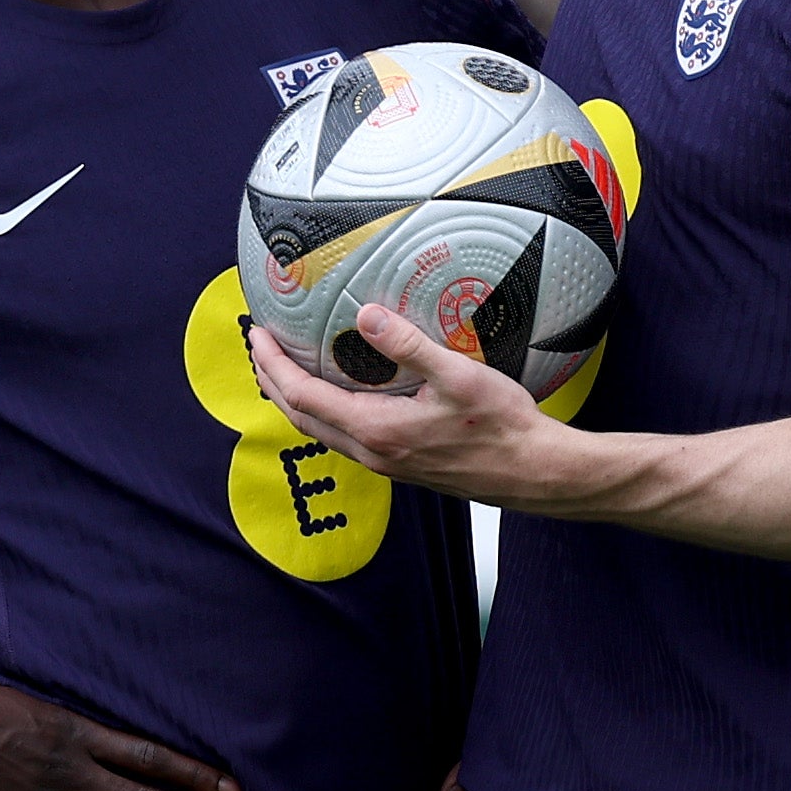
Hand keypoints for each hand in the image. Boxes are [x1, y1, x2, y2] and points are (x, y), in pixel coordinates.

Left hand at [246, 303, 586, 510]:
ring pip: (321, 430)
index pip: (304, 396)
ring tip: (286, 366)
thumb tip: (367, 317)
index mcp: (377, 430)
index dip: (274, 365)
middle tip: (260, 345)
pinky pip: (344, 437)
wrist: (533, 473)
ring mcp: (386, 462)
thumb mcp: (458, 376)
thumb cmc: (502, 427)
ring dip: (295, 398)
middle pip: (301, 417)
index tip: (258, 335)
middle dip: (272, 380)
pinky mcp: (400, 464)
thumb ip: (409, 346)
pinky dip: (323, 411)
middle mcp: (373, 452)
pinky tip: (336, 392)